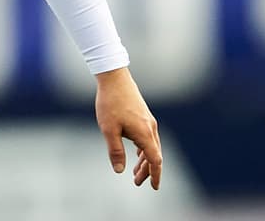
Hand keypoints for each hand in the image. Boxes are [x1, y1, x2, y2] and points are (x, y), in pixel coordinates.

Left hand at [95, 67, 161, 189]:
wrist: (114, 78)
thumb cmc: (110, 103)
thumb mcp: (108, 129)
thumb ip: (115, 151)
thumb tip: (119, 170)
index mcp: (145, 133)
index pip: (155, 160)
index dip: (155, 175)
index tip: (155, 187)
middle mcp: (150, 128)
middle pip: (154, 155)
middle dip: (147, 171)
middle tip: (136, 182)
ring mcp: (148, 121)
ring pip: (151, 146)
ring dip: (144, 160)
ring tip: (135, 171)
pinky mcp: (143, 115)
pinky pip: (147, 137)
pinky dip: (143, 149)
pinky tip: (136, 153)